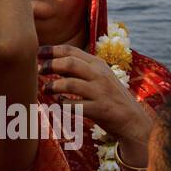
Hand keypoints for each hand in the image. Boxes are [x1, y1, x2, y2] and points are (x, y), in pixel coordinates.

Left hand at [39, 44, 153, 149]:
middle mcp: (100, 75)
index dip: (51, 50)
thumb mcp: (98, 77)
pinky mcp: (101, 109)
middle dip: (50, 65)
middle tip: (39, 71)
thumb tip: (50, 63)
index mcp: (98, 64)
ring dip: (54, 86)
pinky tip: (60, 104)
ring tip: (46, 89)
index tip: (37, 53)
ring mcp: (101, 92)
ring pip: (70, 83)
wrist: (133, 120)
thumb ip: (78, 69)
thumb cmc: (109, 97)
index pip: (71, 50)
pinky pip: (76, 105)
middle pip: (69, 63)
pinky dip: (63, 104)